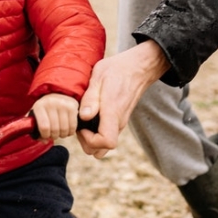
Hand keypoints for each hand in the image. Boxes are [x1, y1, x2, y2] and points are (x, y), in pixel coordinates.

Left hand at [31, 93, 79, 140]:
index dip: (45, 135)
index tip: (46, 135)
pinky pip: (73, 126)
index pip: (44, 127)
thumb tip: (44, 141)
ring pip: (64, 129)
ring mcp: (63, 104)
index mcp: (39, 106)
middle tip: (54, 135)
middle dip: (54, 136)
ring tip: (60, 133)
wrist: (56, 94)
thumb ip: (35, 130)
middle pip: (54, 129)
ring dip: (62, 135)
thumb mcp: (36, 116)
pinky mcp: (73, 106)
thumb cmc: (45, 109)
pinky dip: (70, 132)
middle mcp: (51, 103)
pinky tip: (67, 130)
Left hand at [77, 40, 169, 158]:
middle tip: (79, 124)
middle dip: (87, 143)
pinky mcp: (119, 120)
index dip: (90, 140)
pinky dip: (97, 133)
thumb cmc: (117, 69)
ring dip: (91, 140)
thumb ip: (91, 98)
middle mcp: (119, 122)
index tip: (82, 126)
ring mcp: (120, 122)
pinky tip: (91, 117)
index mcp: (113, 112)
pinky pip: (108, 135)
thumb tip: (84, 116)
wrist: (137, 67)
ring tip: (84, 121)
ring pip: (105, 145)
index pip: (107, 142)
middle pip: (102, 150)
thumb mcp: (99, 77)